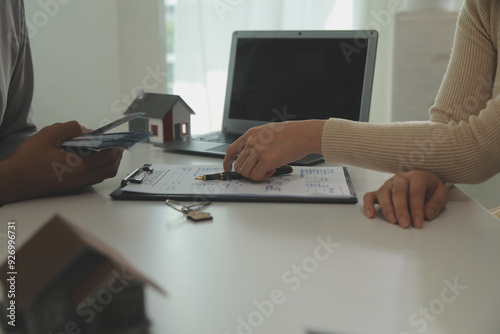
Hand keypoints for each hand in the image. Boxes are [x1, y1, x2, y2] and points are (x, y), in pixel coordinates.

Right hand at [0, 121, 122, 204]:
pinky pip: (92, 178)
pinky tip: (90, 157)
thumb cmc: (27, 160)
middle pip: (109, 169)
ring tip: (105, 149)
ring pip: (102, 175)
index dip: (115, 146)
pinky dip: (97, 168)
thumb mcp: (48, 135)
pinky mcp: (72, 187)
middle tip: (117, 144)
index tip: (116, 138)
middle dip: (116, 156)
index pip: (106, 157)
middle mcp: (81, 178)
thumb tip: (85, 129)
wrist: (12, 181)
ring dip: (108, 162)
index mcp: (78, 167)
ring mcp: (77, 185)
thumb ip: (69, 128)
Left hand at [223, 120, 325, 180]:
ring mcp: (258, 150)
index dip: (227, 162)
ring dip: (255, 175)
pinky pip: (256, 176)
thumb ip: (257, 141)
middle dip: (246, 172)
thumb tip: (252, 156)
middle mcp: (252, 141)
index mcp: (251, 134)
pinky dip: (262, 177)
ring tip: (267, 170)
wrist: (304, 134)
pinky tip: (271, 171)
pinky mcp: (266, 160)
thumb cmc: (292, 134)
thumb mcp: (268, 132)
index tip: (228, 169)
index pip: (231, 150)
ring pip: (246, 172)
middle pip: (238, 165)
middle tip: (257, 172)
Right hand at [363, 170, 449, 228]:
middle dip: (401, 210)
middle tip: (405, 224)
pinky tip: (371, 215)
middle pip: (398, 193)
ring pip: (383, 193)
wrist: (425, 180)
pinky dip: (368, 205)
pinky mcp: (380, 191)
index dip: (416, 209)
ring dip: (387, 208)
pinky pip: (370, 196)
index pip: (415, 193)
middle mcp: (401, 178)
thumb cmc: (431, 188)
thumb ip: (436, 203)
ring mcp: (389, 184)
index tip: (418, 223)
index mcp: (417, 176)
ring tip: (392, 221)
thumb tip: (427, 215)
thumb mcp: (441, 193)